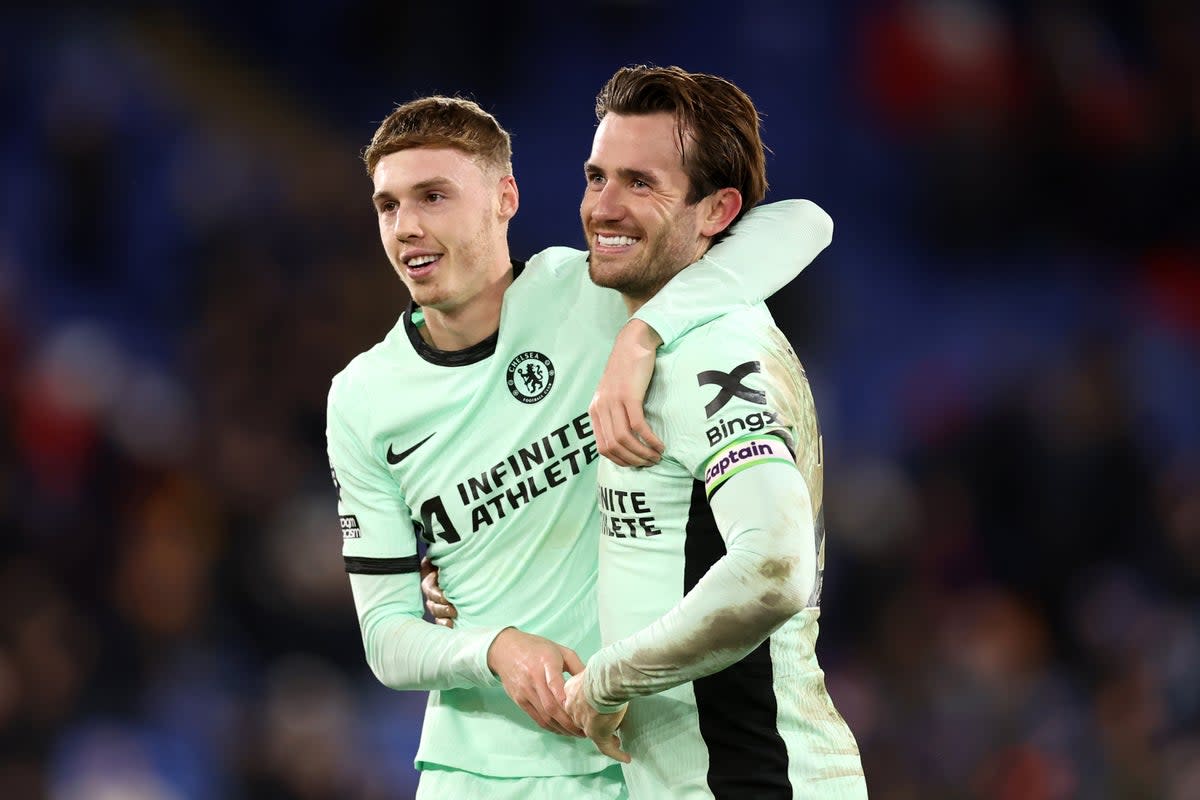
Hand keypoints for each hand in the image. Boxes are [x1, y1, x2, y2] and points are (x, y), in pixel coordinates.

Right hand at [420, 557, 456, 627]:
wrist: (458, 573)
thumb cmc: (450, 566)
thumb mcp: (443, 561)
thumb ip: (435, 560)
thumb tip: (429, 559)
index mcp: (430, 583)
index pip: (430, 590)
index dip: (436, 595)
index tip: (445, 597)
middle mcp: (432, 596)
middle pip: (433, 605)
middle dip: (442, 608)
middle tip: (453, 610)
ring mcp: (437, 606)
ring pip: (437, 614)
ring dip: (444, 617)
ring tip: (454, 616)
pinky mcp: (444, 615)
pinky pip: (441, 622)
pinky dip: (446, 625)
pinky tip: (452, 626)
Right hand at [487, 628, 585, 737]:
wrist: (505, 649)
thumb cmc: (537, 648)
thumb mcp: (560, 650)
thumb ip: (577, 666)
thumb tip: (593, 683)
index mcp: (546, 662)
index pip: (554, 683)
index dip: (566, 700)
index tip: (580, 712)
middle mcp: (533, 679)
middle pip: (551, 707)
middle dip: (569, 723)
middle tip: (585, 731)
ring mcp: (525, 691)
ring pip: (544, 716)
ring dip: (562, 729)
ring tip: (577, 734)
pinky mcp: (519, 701)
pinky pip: (537, 718)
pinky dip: (551, 727)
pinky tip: (562, 730)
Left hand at [564, 669, 630, 762]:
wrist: (606, 679)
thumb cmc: (604, 668)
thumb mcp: (594, 669)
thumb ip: (596, 675)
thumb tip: (607, 671)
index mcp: (570, 690)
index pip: (575, 703)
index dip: (584, 708)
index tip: (593, 710)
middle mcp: (573, 708)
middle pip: (581, 719)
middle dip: (592, 724)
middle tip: (605, 726)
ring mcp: (584, 722)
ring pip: (593, 733)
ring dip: (604, 738)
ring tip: (616, 742)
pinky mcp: (597, 733)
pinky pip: (606, 747)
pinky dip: (616, 753)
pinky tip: (625, 757)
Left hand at [589, 319, 665, 467]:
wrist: (633, 343)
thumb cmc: (627, 369)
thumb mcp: (614, 393)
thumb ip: (614, 414)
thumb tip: (625, 439)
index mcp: (595, 410)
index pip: (602, 447)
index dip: (620, 461)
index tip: (636, 463)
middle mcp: (601, 407)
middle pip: (613, 446)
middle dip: (633, 460)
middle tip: (649, 463)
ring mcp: (613, 401)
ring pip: (625, 439)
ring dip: (642, 452)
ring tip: (656, 456)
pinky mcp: (629, 395)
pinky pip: (638, 425)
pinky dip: (649, 439)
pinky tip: (659, 444)